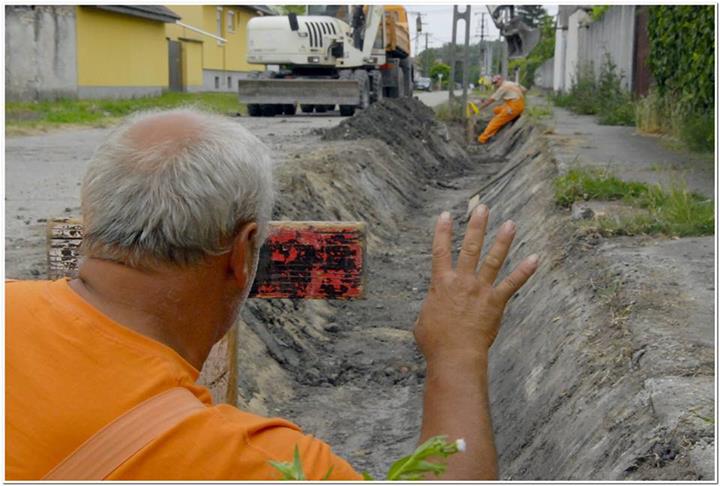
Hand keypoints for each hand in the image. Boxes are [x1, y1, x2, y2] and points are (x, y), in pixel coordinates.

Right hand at [414, 206, 538, 364]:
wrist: (455, 355)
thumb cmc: (435, 343)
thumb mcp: (422, 322)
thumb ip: (430, 308)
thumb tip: (432, 309)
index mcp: (440, 284)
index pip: (440, 251)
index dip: (442, 232)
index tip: (446, 215)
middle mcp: (461, 281)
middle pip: (469, 247)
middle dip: (476, 226)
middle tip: (482, 208)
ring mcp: (480, 290)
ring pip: (493, 259)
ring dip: (503, 240)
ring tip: (511, 223)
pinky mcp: (496, 302)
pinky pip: (512, 283)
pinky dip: (524, 271)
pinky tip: (535, 259)